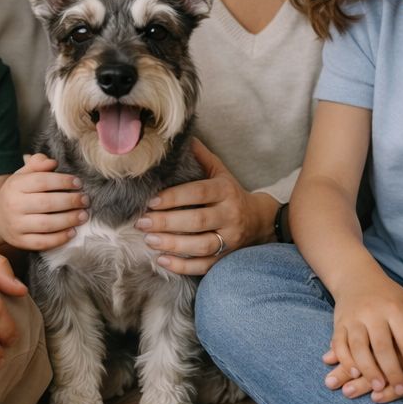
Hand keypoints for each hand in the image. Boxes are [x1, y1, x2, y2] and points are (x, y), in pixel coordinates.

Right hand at [0, 154, 87, 250]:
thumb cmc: (18, 192)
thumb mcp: (23, 174)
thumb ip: (37, 164)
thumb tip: (52, 162)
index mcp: (15, 185)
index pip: (42, 181)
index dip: (63, 181)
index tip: (78, 183)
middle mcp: (13, 205)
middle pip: (46, 203)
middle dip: (70, 201)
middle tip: (85, 200)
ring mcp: (16, 226)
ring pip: (46, 224)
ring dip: (68, 220)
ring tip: (83, 215)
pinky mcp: (20, 242)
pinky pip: (42, 243)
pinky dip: (59, 239)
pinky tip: (72, 232)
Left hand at [135, 139, 272, 275]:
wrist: (260, 220)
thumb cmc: (231, 193)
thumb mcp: (220, 172)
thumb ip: (201, 157)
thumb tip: (183, 136)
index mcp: (226, 191)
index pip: (198, 193)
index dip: (174, 197)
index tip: (151, 201)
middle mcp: (230, 215)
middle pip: (198, 221)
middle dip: (167, 222)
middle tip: (142, 222)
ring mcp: (230, 239)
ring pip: (202, 245)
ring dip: (173, 244)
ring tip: (149, 241)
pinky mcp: (227, 258)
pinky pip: (205, 265)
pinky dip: (183, 266)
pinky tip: (162, 261)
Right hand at [324, 269, 402, 397]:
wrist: (356, 277)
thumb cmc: (389, 296)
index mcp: (394, 308)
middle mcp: (372, 312)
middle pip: (382, 346)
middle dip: (392, 371)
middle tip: (401, 390)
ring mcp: (353, 317)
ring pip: (358, 347)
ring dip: (368, 369)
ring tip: (378, 387)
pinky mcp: (338, 323)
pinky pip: (339, 344)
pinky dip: (345, 360)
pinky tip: (355, 373)